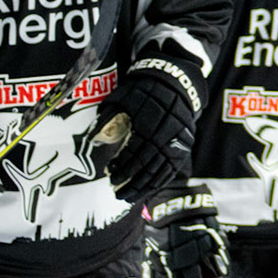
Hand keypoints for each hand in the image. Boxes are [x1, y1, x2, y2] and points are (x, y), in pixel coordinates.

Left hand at [99, 58, 202, 203]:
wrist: (173, 81)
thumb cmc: (142, 89)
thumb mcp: (121, 97)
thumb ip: (107, 118)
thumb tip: (92, 138)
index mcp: (148, 122)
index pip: (134, 151)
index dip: (121, 164)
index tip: (109, 172)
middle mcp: (165, 134)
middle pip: (146, 164)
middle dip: (130, 181)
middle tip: (116, 193)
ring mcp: (178, 141)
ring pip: (160, 170)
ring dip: (144, 186)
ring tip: (129, 196)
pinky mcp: (185, 145)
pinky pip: (173, 169)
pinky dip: (160, 182)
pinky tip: (148, 190)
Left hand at [146, 188, 229, 277]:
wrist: (171, 202)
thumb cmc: (160, 229)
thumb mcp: (151, 249)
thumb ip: (155, 271)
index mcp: (168, 258)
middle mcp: (184, 251)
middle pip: (195, 277)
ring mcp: (199, 240)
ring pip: (211, 263)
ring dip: (216, 274)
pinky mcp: (211, 229)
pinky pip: (220, 248)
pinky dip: (223, 258)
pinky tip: (224, 266)